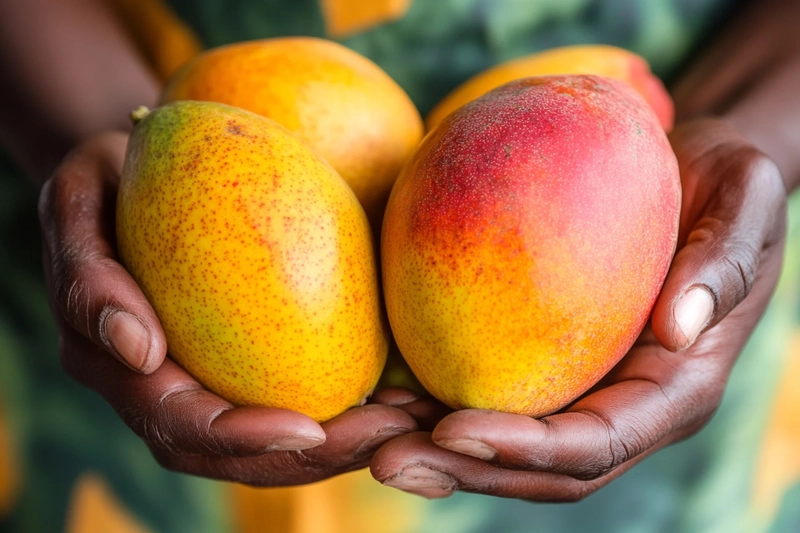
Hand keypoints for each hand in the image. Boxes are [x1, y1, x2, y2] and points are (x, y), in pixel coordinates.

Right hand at [38, 132, 416, 485]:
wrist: (141, 169)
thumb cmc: (111, 174)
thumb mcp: (78, 194)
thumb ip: (89, 273)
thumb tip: (138, 352)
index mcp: (114, 365)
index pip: (178, 423)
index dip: (239, 437)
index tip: (306, 428)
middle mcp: (160, 390)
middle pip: (238, 452)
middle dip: (313, 456)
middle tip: (387, 433)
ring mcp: (204, 380)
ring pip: (272, 441)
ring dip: (343, 443)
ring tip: (410, 420)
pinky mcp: (244, 359)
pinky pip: (295, 393)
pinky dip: (345, 404)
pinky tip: (400, 388)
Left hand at [370, 119, 786, 499]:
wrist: (690, 173)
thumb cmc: (722, 184)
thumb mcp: (744, 203)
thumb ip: (723, 264)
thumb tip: (677, 329)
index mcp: (671, 390)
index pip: (597, 443)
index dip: (528, 448)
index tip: (454, 429)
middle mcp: (619, 403)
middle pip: (538, 465)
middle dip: (463, 469)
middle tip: (384, 460)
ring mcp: (578, 386)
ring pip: (502, 441)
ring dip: (432, 447)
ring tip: (364, 438)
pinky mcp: (541, 356)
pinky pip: (485, 387)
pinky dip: (431, 398)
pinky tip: (379, 386)